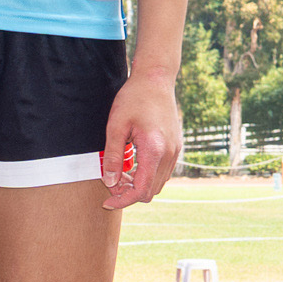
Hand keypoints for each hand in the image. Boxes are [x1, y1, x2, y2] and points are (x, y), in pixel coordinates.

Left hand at [94, 70, 185, 209]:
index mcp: (154, 150)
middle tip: (110, 184)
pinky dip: (147, 176)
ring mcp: (175, 151)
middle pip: (151, 192)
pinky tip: (132, 166)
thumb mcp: (115, 126)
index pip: (141, 190)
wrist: (156, 79)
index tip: (107, 202)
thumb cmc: (134, 98)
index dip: (123, 200)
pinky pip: (162, 172)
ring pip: (158, 184)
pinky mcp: (175, 147)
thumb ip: (112, 156)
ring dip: (138, 185)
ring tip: (119, 175)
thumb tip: (109, 182)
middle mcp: (169, 154)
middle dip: (129, 194)